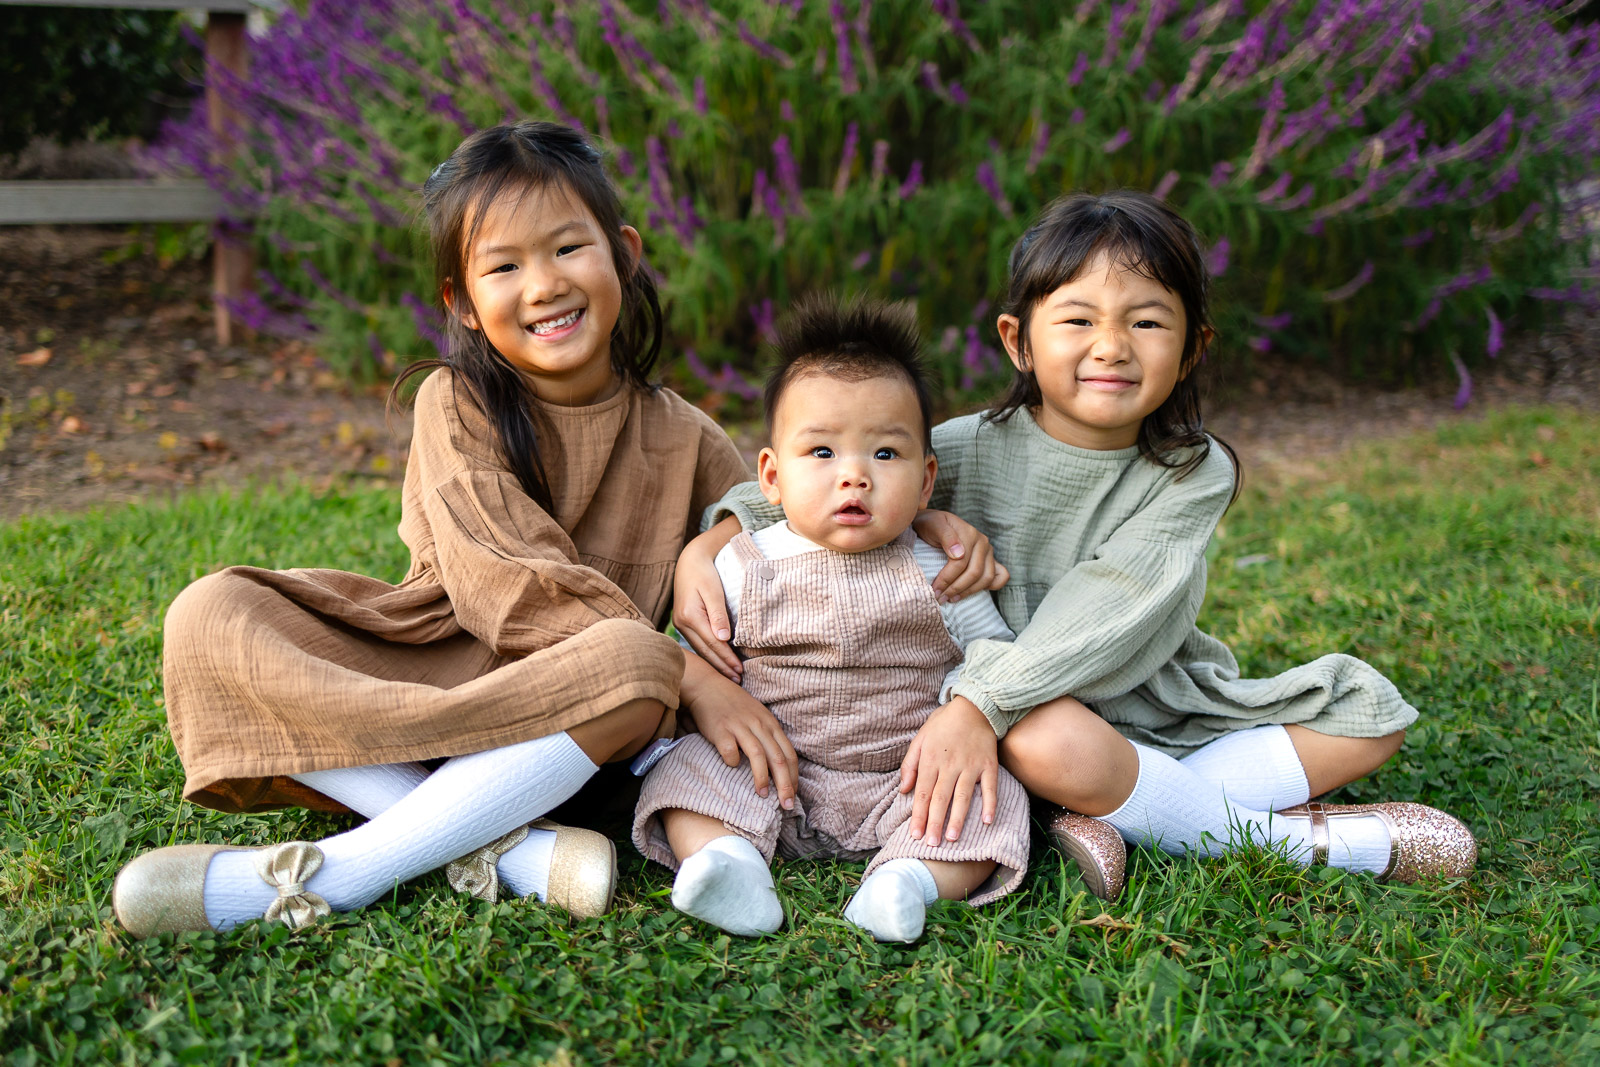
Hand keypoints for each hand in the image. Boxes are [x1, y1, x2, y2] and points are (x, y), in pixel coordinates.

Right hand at [673, 516, 743, 680]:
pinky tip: (718, 662)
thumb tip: (724, 639)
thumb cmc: (704, 573)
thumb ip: (718, 614)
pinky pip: (697, 644)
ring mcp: (680, 625)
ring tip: (730, 676)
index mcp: (689, 616)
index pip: (712, 643)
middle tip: (738, 680)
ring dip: (715, 664)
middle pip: (705, 651)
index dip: (726, 658)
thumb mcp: (713, 590)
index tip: (740, 670)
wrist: (689, 561)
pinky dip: (709, 655)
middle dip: (721, 667)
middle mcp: (681, 623)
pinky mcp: (683, 624)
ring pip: (700, 650)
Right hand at [680, 653, 797, 807]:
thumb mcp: (758, 717)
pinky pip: (730, 752)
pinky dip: (733, 762)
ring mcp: (740, 727)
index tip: (794, 796)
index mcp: (770, 723)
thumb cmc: (734, 706)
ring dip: (762, 779)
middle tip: (787, 805)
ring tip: (764, 795)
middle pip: (778, 758)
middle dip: (785, 785)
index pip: (789, 754)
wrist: (707, 686)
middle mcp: (758, 725)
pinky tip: (731, 767)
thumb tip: (779, 769)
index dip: (794, 777)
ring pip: (758, 756)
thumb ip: (768, 738)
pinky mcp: (721, 730)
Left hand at [899, 696, 997, 845]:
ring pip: (963, 796)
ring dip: (958, 818)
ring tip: (952, 838)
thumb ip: (910, 765)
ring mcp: (971, 765)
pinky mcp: (989, 764)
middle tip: (932, 844)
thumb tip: (903, 790)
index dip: (919, 815)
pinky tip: (987, 821)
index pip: (923, 793)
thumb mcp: (920, 738)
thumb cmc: (943, 724)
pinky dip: (989, 804)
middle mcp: (950, 765)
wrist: (974, 706)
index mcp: (931, 760)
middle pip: (941, 798)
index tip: (915, 834)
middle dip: (935, 823)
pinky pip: (990, 787)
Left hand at [912, 510, 1009, 602]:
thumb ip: (945, 536)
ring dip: (969, 592)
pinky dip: (992, 587)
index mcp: (969, 533)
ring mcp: (989, 552)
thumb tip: (959, 554)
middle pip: (974, 573)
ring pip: (986, 578)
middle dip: (956, 588)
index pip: (960, 563)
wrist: (934, 522)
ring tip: (951, 598)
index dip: (946, 579)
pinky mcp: (991, 560)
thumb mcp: (932, 525)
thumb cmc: (931, 525)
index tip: (934, 590)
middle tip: (940, 598)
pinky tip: (972, 592)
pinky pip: (1001, 576)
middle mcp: (982, 542)